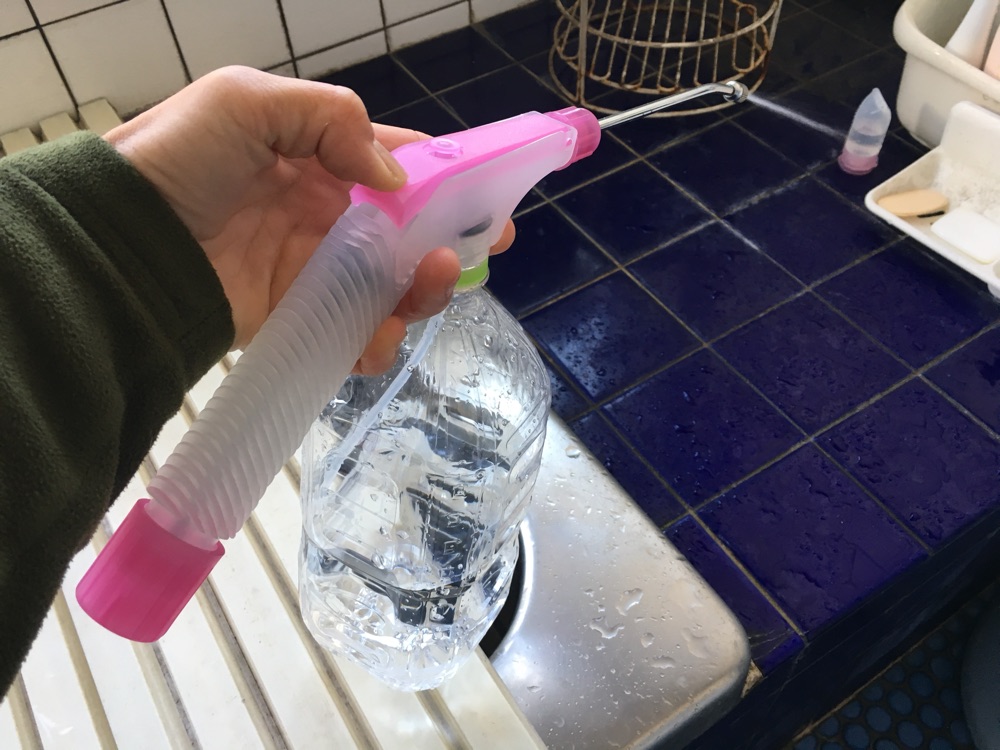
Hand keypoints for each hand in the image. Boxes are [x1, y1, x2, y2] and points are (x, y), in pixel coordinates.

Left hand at [103, 66, 514, 370]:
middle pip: (410, 230)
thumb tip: (396, 180)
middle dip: (451, 239)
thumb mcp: (247, 102)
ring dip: (424, 288)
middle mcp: (327, 214)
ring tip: (430, 280)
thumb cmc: (177, 160)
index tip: (491, 193)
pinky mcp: (302, 319)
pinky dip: (379, 339)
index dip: (449, 175)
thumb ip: (330, 119)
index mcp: (320, 157)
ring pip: (394, 285)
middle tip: (486, 248)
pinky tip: (381, 333)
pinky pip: (356, 333)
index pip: (399, 163)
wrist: (121, 244)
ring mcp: (318, 270)